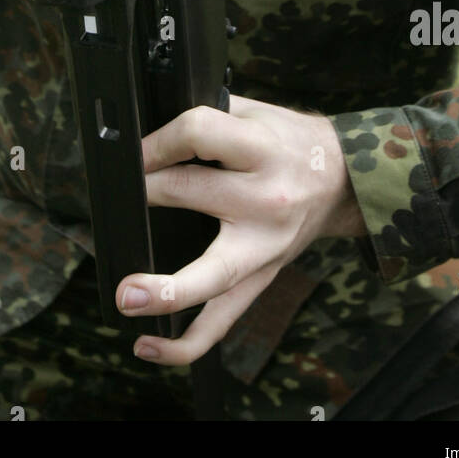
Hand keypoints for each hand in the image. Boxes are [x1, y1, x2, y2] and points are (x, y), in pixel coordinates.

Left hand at [115, 94, 365, 365]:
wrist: (342, 180)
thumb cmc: (289, 141)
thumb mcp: (255, 112)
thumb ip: (208, 118)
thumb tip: (144, 131)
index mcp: (261, 148)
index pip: (197, 133)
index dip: (157, 140)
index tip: (134, 152)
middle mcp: (264, 198)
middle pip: (191, 193)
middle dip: (146, 192)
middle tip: (116, 198)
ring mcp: (263, 247)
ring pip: (213, 276)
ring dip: (167, 290)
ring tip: (128, 297)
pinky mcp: (260, 280)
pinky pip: (221, 322)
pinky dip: (183, 343)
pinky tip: (146, 344)